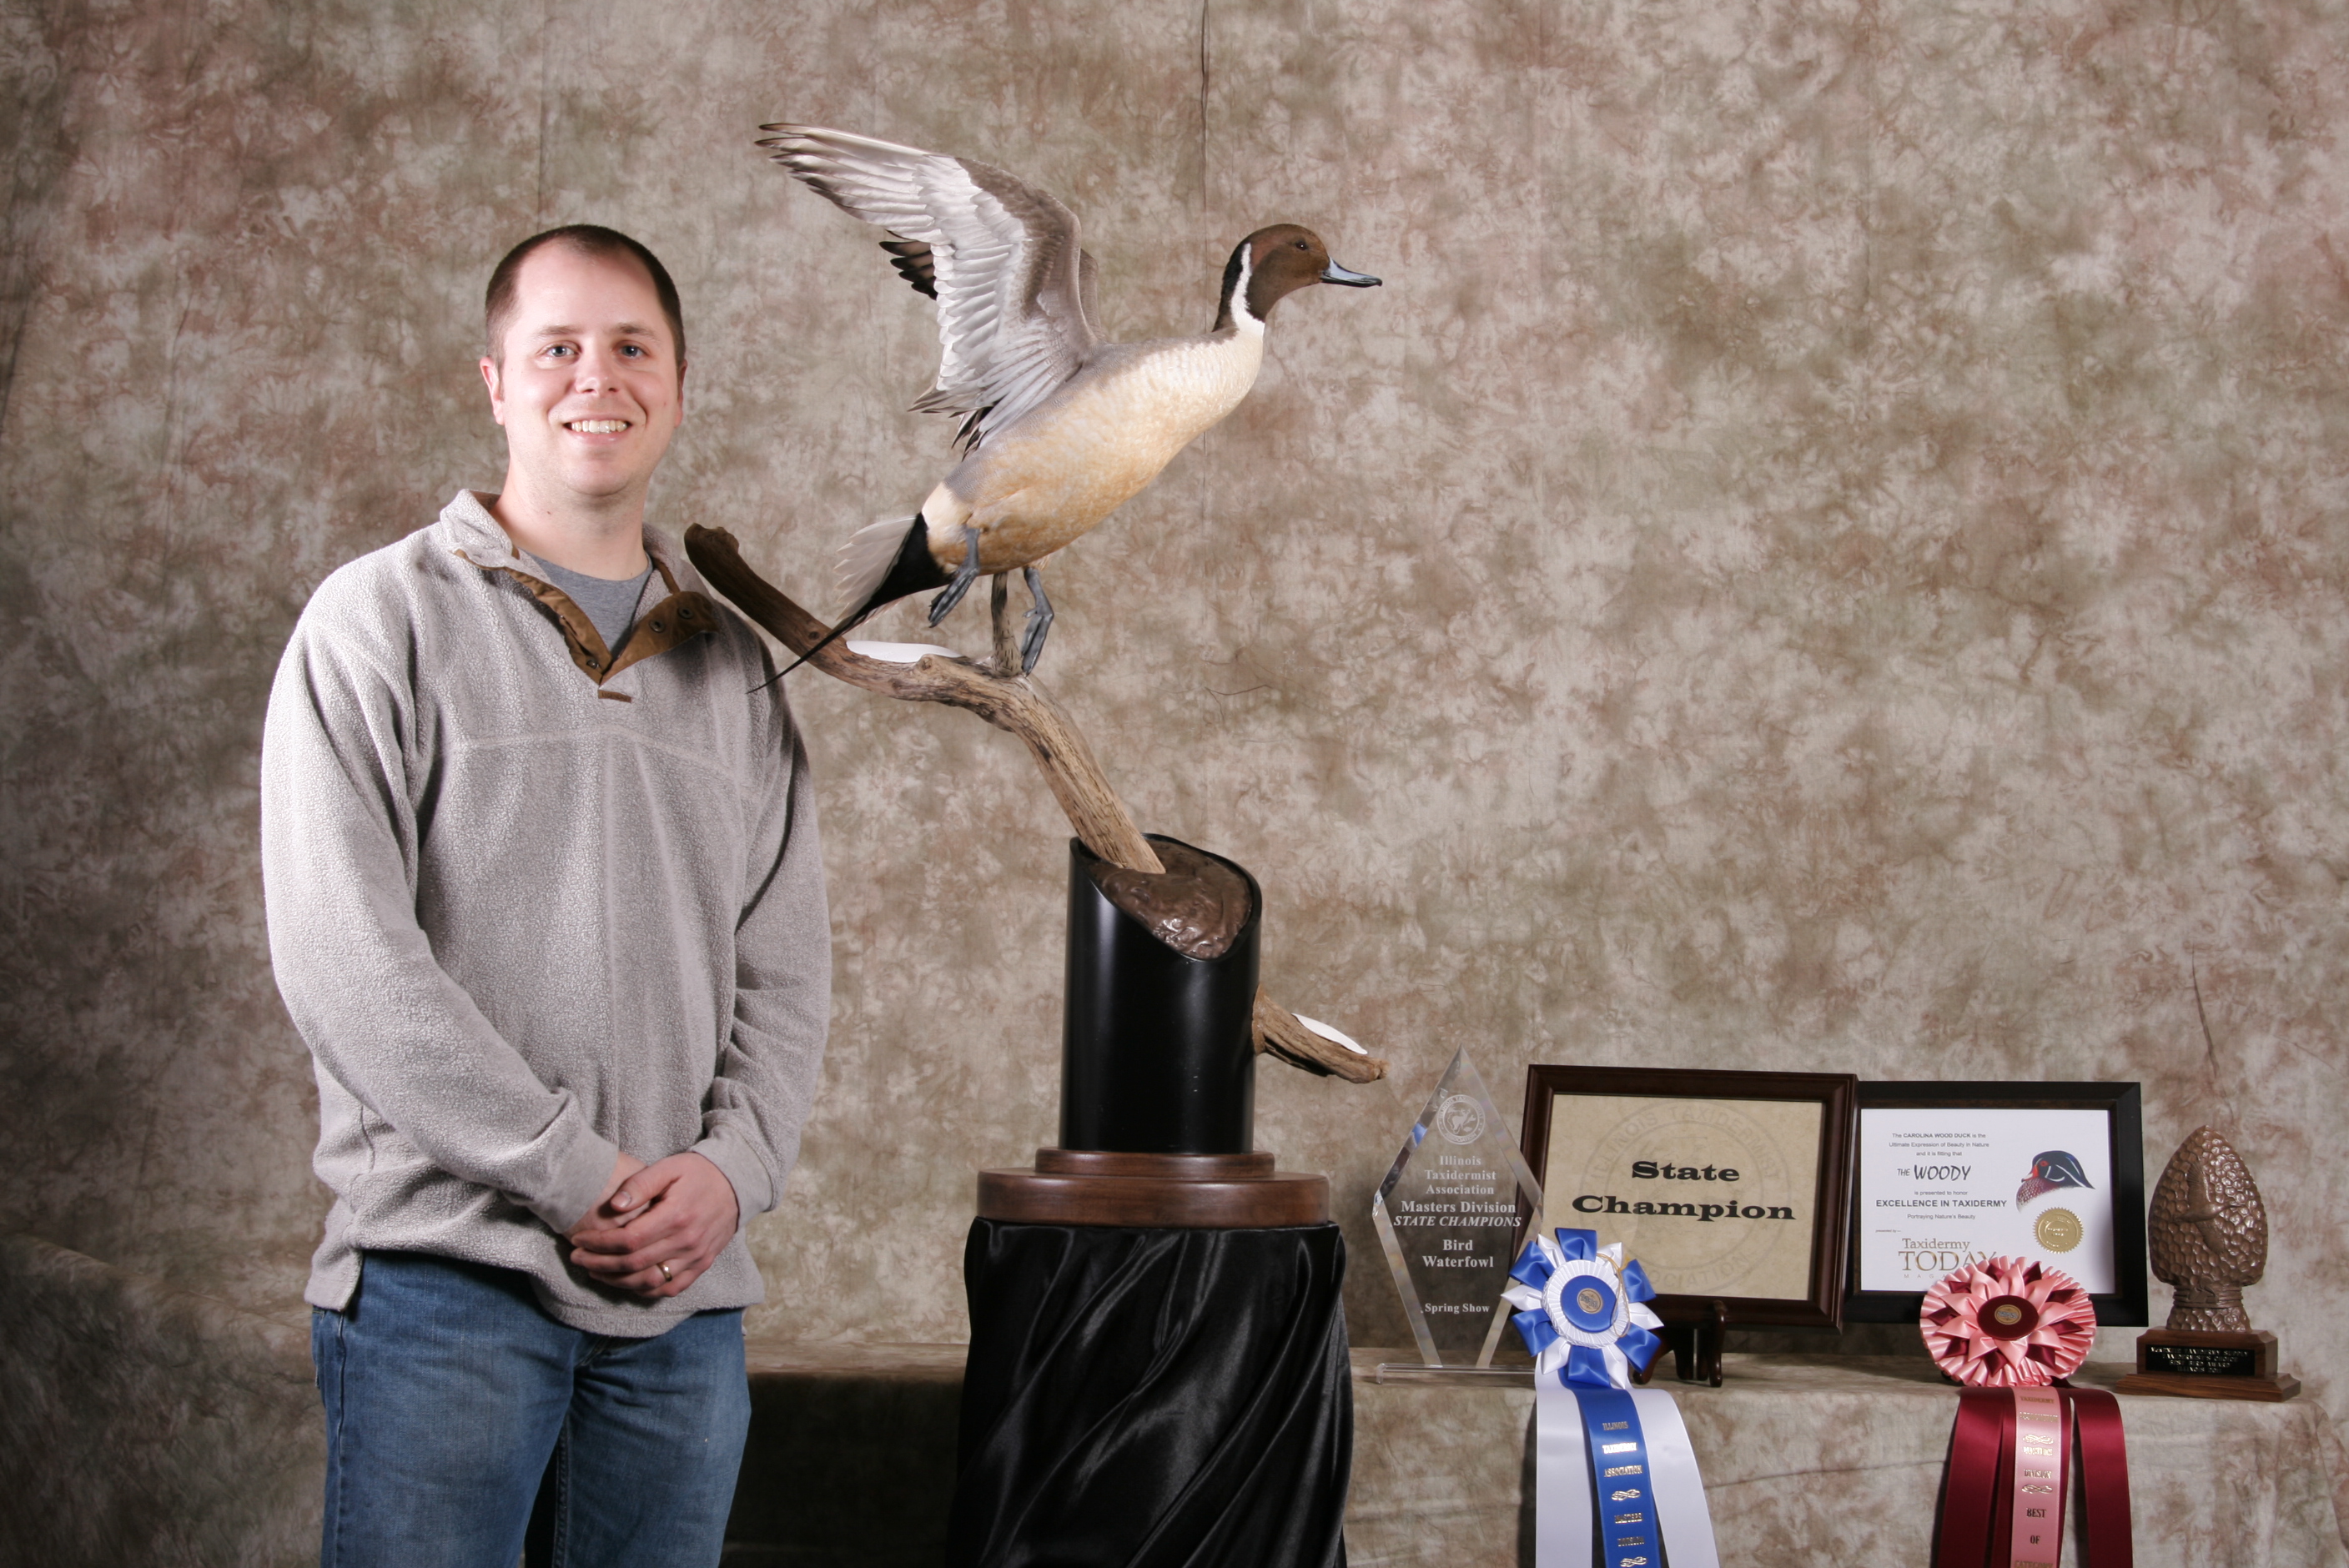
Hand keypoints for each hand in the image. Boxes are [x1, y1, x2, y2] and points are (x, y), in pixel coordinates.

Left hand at [566, 1151, 740, 1298]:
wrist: (736, 1183)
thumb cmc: (698, 1173)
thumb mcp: (668, 1168)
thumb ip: (640, 1184)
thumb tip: (613, 1205)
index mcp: (676, 1216)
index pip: (628, 1240)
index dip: (598, 1244)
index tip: (579, 1240)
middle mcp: (686, 1242)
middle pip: (633, 1264)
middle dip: (599, 1263)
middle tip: (577, 1257)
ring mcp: (696, 1257)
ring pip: (649, 1282)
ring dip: (617, 1281)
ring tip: (595, 1271)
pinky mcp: (701, 1265)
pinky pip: (670, 1289)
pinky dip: (645, 1290)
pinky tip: (627, 1282)